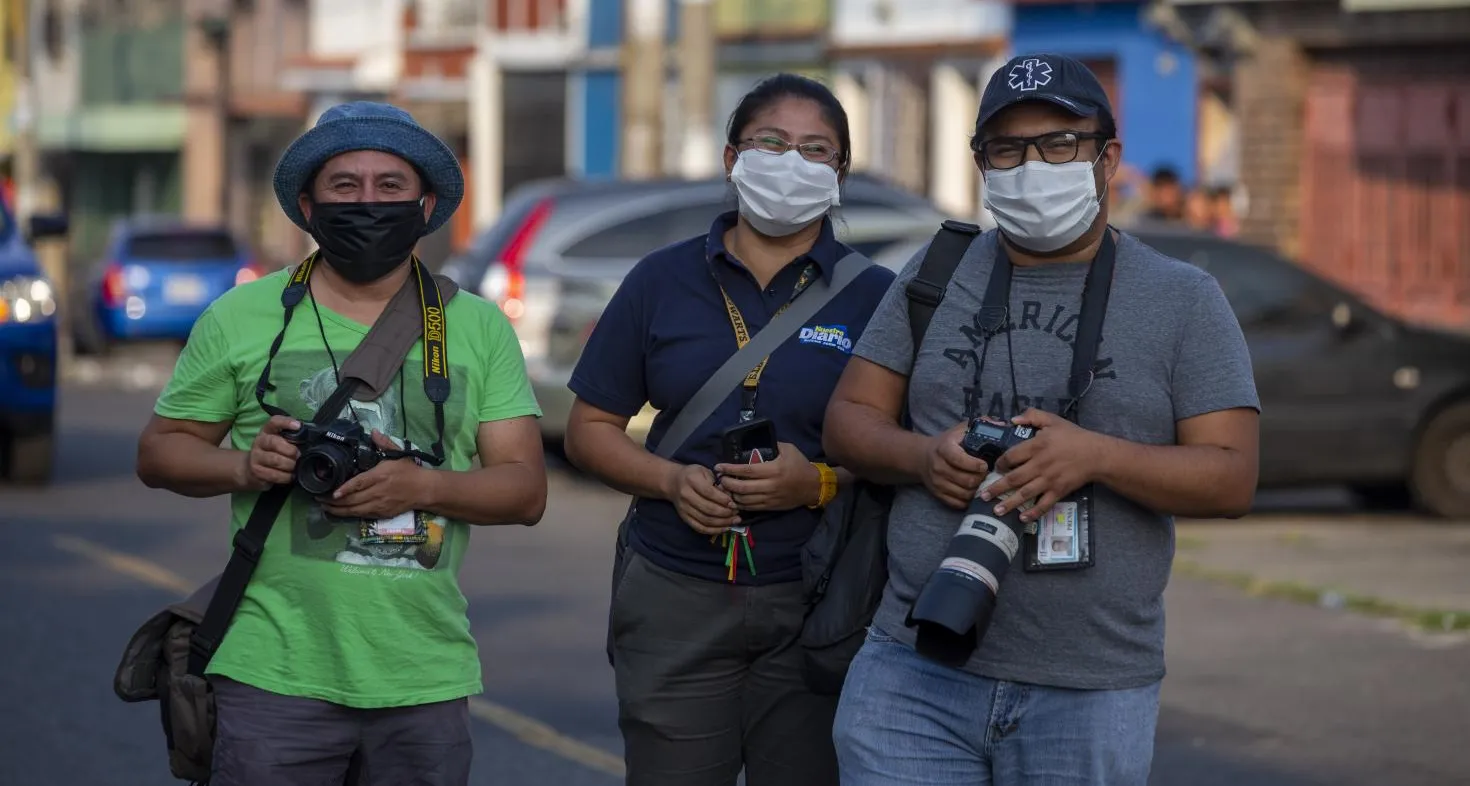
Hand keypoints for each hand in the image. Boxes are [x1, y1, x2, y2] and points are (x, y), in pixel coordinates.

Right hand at [241, 415, 301, 489]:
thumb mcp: (280, 442)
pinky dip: (286, 476)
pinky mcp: (256, 471)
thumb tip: (309, 439)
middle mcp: (259, 441)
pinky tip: (290, 476)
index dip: (286, 422)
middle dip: (290, 450)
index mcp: (267, 431)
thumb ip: (292, 438)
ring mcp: (256, 456)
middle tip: (298, 455)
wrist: (252, 469)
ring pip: (275, 460)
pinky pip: (274, 474)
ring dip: (289, 464)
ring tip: (295, 466)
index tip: (298, 426)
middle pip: (274, 442)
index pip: (274, 422)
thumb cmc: (273, 452)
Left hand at [321, 430, 429, 520]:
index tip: (332, 492)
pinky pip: (362, 515)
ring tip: (324, 507)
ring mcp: (380, 505)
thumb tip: (373, 432)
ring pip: (355, 510)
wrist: (424, 489)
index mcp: (380, 476)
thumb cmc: (409, 471)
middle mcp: (378, 492)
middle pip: (353, 500)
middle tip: (318, 498)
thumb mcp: (398, 453)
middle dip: (333, 501)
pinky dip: (349, 514)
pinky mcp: (382, 514)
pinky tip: (339, 511)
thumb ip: (384, 443)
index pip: (359, 483)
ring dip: (338, 510)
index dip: (345, 489)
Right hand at [663, 464, 739, 535]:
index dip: (723, 500)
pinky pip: (699, 528)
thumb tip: (730, 496)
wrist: (672, 482)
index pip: (709, 493)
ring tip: (734, 521)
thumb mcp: (705, 471)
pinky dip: (713, 530)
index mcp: (692, 480)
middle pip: (708, 508)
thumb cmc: (693, 475)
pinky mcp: (684, 518)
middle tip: (737, 513)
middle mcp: (686, 495)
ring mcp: (684, 508)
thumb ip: (717, 482)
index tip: (734, 503)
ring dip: (722, 523)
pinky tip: (724, 528)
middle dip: (725, 513)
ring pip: (705, 520)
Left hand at [715, 442, 819, 511]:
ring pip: (744, 500)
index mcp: (773, 469)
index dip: (730, 469)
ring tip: (724, 489)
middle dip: (727, 484)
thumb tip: (755, 443)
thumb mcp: (789, 449)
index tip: (719, 466)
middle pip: (741, 488)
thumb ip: (772, 445)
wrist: (813, 486)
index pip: (746, 470)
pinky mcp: (771, 506)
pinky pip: (751, 507)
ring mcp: (770, 498)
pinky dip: (740, 504)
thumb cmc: (800, 465)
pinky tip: (734, 498)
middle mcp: (770, 485)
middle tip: (719, 479)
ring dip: (731, 495)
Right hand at [920, 422, 991, 509]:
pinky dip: (969, 500)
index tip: (986, 465)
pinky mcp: (938, 494)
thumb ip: (980, 425)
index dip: (976, 465)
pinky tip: (974, 492)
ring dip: (977, 490)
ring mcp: (937, 483)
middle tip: (988, 474)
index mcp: (944, 449)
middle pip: (966, 480)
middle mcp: (938, 467)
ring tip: (983, 483)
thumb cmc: (947, 443)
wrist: (922, 458)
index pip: (960, 459)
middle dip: (981, 479)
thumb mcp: (959, 430)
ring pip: (964, 494)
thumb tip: (1002, 424)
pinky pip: (958, 503)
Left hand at [983, 408, 1107, 521]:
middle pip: (1014, 478)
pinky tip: (1022, 518)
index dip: (1000, 463)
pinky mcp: (1059, 491)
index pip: (1011, 456)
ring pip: (1025, 494)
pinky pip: (1044, 504)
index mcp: (1036, 446)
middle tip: (982, 495)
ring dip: (1009, 503)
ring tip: (995, 511)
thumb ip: (1032, 415)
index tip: (995, 468)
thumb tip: (1012, 420)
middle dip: (996, 488)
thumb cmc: (1073, 436)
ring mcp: (1049, 480)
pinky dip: (1033, 512)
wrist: (1096, 454)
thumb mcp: (1053, 420)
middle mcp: (1040, 464)